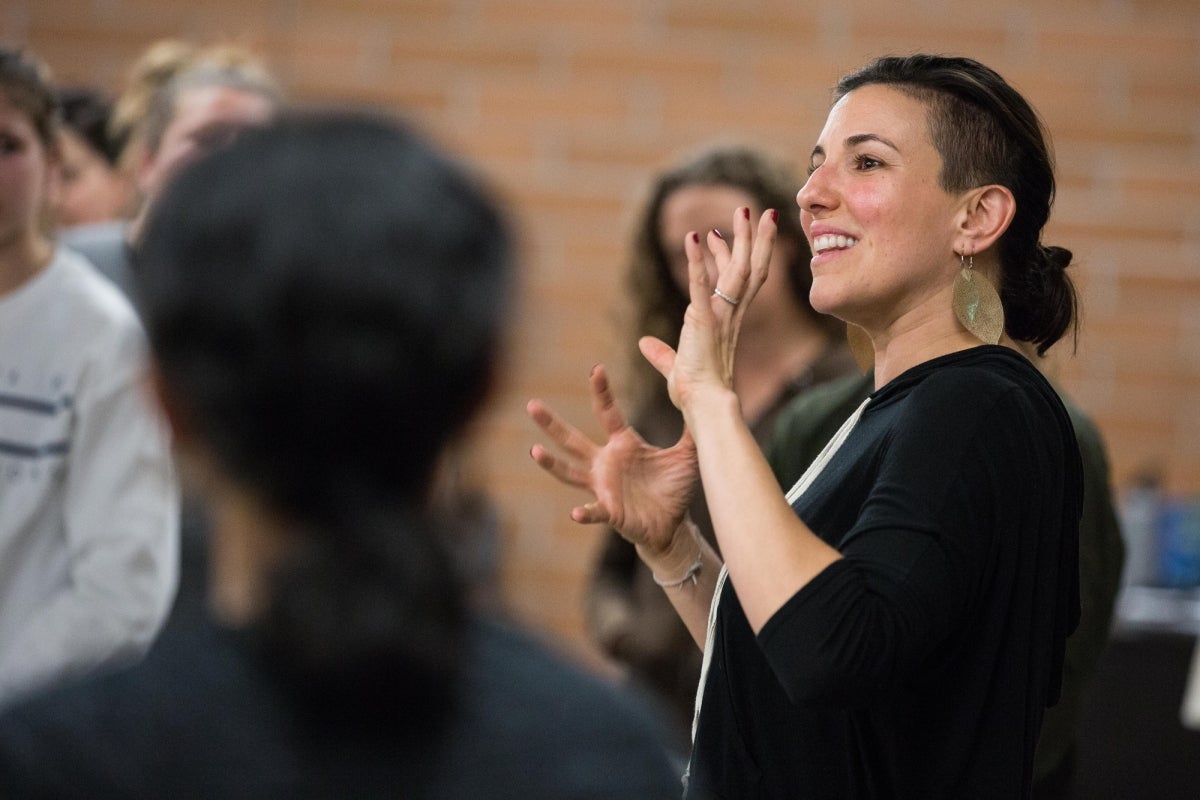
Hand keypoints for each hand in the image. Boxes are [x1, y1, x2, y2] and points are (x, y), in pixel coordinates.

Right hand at [527, 364, 697, 555]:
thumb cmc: (675, 489)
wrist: (673, 526)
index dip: (601, 391)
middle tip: (531, 405)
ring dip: (552, 464)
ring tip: (535, 451)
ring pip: (570, 473)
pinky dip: (585, 512)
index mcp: (623, 444)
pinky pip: (594, 511)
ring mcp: (604, 487)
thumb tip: (702, 395)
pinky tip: (575, 513)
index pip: (607, 412)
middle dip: (552, 424)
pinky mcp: (610, 511)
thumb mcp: (687, 454)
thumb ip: (692, 427)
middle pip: (572, 440)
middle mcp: (606, 463)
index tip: (595, 368)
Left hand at [640, 206, 776, 412]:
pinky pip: (700, 286)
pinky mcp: (703, 322)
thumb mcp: (674, 367)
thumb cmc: (694, 394)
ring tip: (744, 210)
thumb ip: (661, 353)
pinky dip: (695, 262)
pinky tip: (692, 238)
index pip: (737, 283)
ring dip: (740, 238)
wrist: (703, 408)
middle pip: (751, 269)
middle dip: (756, 239)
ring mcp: (720, 317)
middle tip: (759, 210)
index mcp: (728, 323)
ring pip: (738, 270)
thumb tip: (644, 344)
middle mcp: (731, 316)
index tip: (718, 234)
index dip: (730, 256)